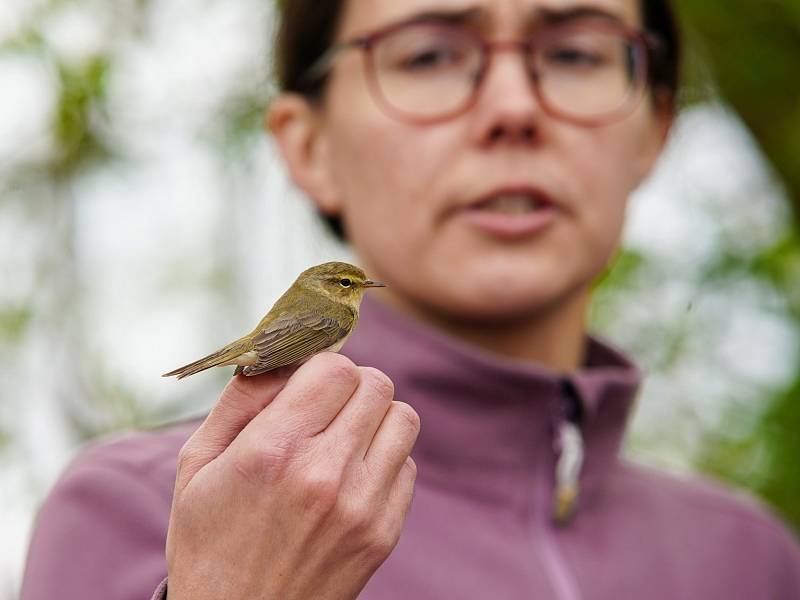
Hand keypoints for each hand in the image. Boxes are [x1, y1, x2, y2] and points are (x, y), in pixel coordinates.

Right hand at [165, 353, 419, 599]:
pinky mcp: (384, 533)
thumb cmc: (209, 540)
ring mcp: (362, 507)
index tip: (307, 383)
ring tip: (344, 437)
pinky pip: (408, 465)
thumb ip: (240, 400)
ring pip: (402, 418)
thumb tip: (280, 354)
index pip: (336, 368)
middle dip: (350, 385)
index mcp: (273, 451)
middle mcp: (325, 475)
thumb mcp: (197, 465)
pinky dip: (386, 458)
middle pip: (376, 385)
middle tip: (326, 407)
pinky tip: (352, 476)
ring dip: (375, 417)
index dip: (322, 366)